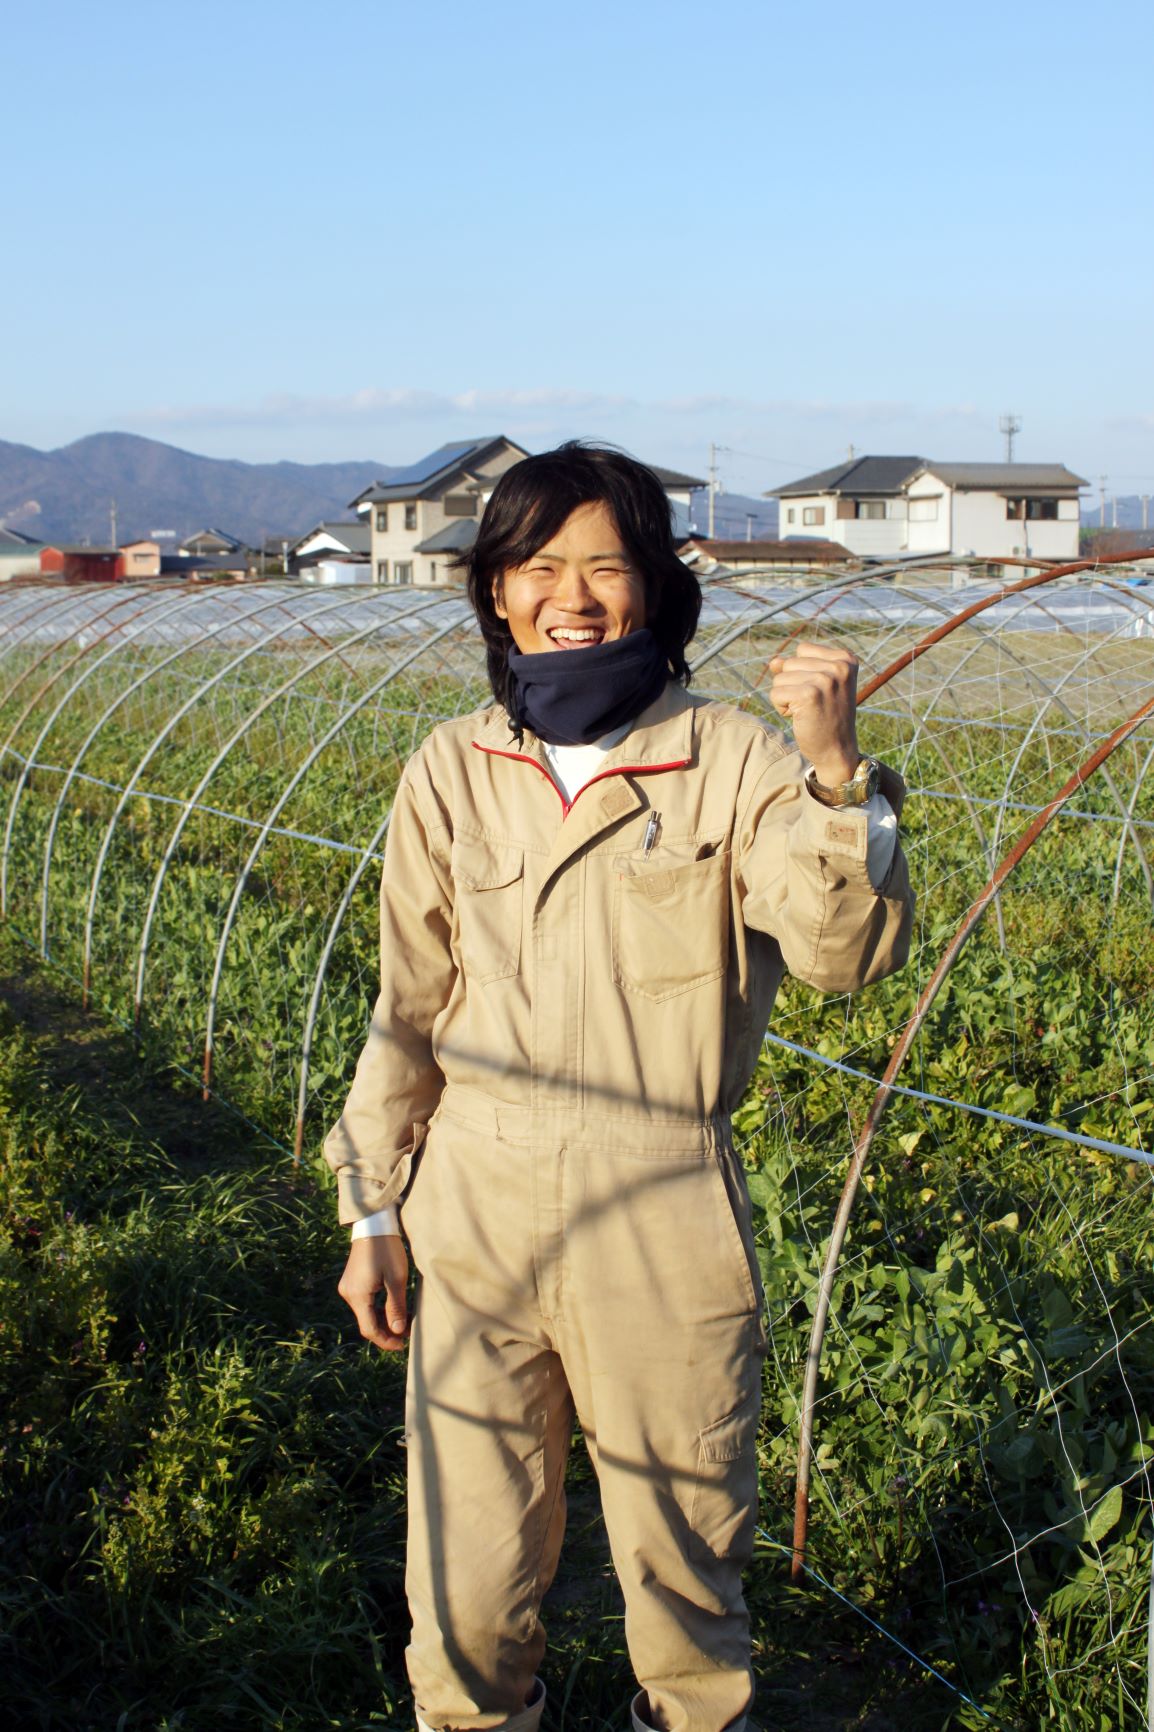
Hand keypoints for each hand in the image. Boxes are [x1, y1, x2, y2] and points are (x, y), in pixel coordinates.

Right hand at [337, 1233, 409, 1351]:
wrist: (374, 1224)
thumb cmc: (387, 1249)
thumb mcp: (396, 1279)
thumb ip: (396, 1307)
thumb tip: (398, 1331)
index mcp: (357, 1295)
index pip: (369, 1329)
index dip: (386, 1340)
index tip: (403, 1345)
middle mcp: (348, 1294)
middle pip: (366, 1322)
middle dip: (387, 1331)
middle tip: (407, 1334)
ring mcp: (348, 1287)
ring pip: (365, 1313)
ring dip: (383, 1320)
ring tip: (404, 1322)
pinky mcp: (352, 1281)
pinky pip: (364, 1302)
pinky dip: (378, 1309)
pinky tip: (393, 1309)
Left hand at [768, 640, 860, 786]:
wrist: (837, 750)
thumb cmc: (826, 716)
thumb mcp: (817, 685)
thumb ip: (796, 668)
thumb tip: (774, 661)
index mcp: (846, 659)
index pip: (803, 650)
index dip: (802, 672)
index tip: (821, 691)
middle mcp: (839, 667)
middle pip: (789, 663)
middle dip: (793, 685)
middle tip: (814, 704)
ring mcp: (825, 680)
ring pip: (780, 678)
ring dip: (786, 697)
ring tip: (807, 711)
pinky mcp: (809, 695)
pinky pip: (776, 693)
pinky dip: (781, 708)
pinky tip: (799, 717)